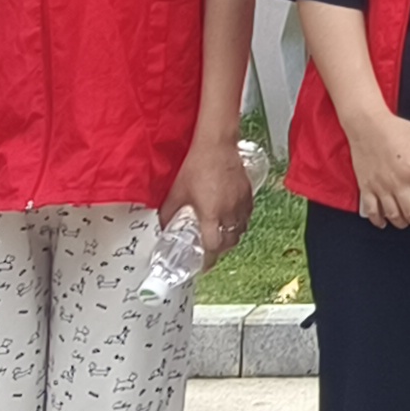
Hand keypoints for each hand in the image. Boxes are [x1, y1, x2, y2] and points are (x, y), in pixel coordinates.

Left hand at [172, 140, 256, 259]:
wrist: (216, 145)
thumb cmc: (196, 166)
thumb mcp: (176, 192)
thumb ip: (168, 213)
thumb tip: (161, 226)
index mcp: (211, 214)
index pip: (213, 247)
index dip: (208, 260)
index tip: (203, 265)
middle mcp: (229, 211)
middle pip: (230, 242)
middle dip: (220, 249)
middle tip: (210, 249)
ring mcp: (241, 202)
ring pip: (241, 229)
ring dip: (231, 235)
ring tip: (221, 234)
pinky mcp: (248, 193)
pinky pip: (247, 214)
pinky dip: (240, 221)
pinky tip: (231, 216)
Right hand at [350, 105, 409, 229]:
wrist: (367, 125)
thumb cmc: (392, 128)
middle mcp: (398, 182)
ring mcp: (381, 187)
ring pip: (393, 216)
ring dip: (402, 223)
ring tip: (407, 221)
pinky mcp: (366, 187)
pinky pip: (372, 211)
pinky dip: (378, 220)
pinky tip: (383, 221)